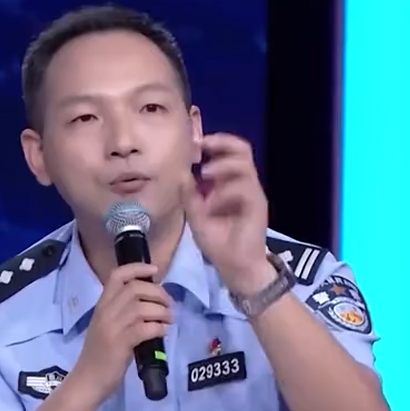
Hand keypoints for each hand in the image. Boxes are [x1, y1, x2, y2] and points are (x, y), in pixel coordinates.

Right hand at [70, 263, 171, 405]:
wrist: (87, 379)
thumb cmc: (99, 353)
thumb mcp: (107, 325)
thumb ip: (122, 311)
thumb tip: (152, 301)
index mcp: (101, 305)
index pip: (117, 276)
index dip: (138, 268)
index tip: (155, 270)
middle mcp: (105, 311)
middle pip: (135, 289)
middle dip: (157, 293)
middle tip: (168, 304)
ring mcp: (112, 327)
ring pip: (142, 307)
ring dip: (161, 311)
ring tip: (169, 319)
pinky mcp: (120, 343)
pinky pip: (145, 328)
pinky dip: (159, 327)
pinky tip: (163, 332)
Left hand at [180, 133, 273, 294]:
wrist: (235, 266)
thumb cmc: (218, 242)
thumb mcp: (196, 215)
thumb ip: (190, 195)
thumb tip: (183, 173)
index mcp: (230, 182)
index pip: (230, 152)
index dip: (215, 142)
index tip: (195, 144)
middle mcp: (244, 183)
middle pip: (242, 150)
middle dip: (222, 143)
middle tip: (202, 146)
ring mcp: (252, 193)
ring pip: (244, 165)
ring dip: (222, 166)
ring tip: (206, 174)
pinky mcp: (257, 206)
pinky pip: (245, 188)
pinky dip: (226, 192)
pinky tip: (212, 204)